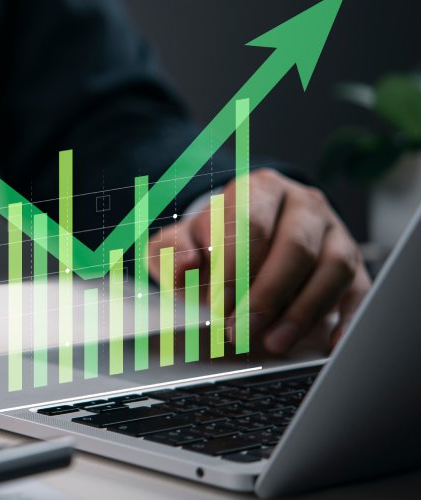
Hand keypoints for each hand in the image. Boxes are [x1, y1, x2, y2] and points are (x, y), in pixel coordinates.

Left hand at [148, 169, 368, 354]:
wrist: (242, 239)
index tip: (218, 306)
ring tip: (273, 341)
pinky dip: (346, 319)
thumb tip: (184, 264)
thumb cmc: (209, 243)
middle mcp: (303, 205)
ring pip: (332, 268)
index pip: (251, 224)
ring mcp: (334, 233)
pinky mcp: (354, 265)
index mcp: (258, 190)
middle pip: (296, 247)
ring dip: (302, 311)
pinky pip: (359, 291)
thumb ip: (173, 251)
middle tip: (241, 330)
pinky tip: (327, 343)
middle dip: (266, 295)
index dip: (234, 268)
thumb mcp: (179, 242)